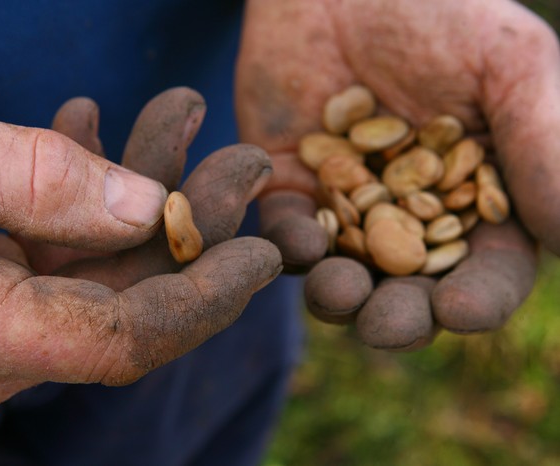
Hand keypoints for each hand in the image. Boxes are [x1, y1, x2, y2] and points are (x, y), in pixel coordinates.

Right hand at [0, 86, 280, 425]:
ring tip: (179, 118)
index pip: (123, 342)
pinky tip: (101, 133)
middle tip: (243, 157)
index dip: (205, 298)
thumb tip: (152, 210)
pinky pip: (56, 257)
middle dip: (193, 226)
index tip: (262, 252)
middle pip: (126, 303)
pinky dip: (88, 198)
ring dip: (146, 194)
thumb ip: (41, 183)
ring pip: (99, 272)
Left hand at [235, 0, 556, 348]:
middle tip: (385, 325)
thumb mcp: (508, 65)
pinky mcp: (288, 187)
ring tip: (338, 293)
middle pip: (411, 289)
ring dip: (341, 295)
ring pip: (345, 274)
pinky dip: (291, 246)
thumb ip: (543, 145)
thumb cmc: (437, 10)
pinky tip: (298, 241)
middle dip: (401, 315)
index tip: (463, 312)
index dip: (479, 297)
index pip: (488, 268)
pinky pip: (286, 232)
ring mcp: (346, 206)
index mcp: (477, 198)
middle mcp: (410, 215)